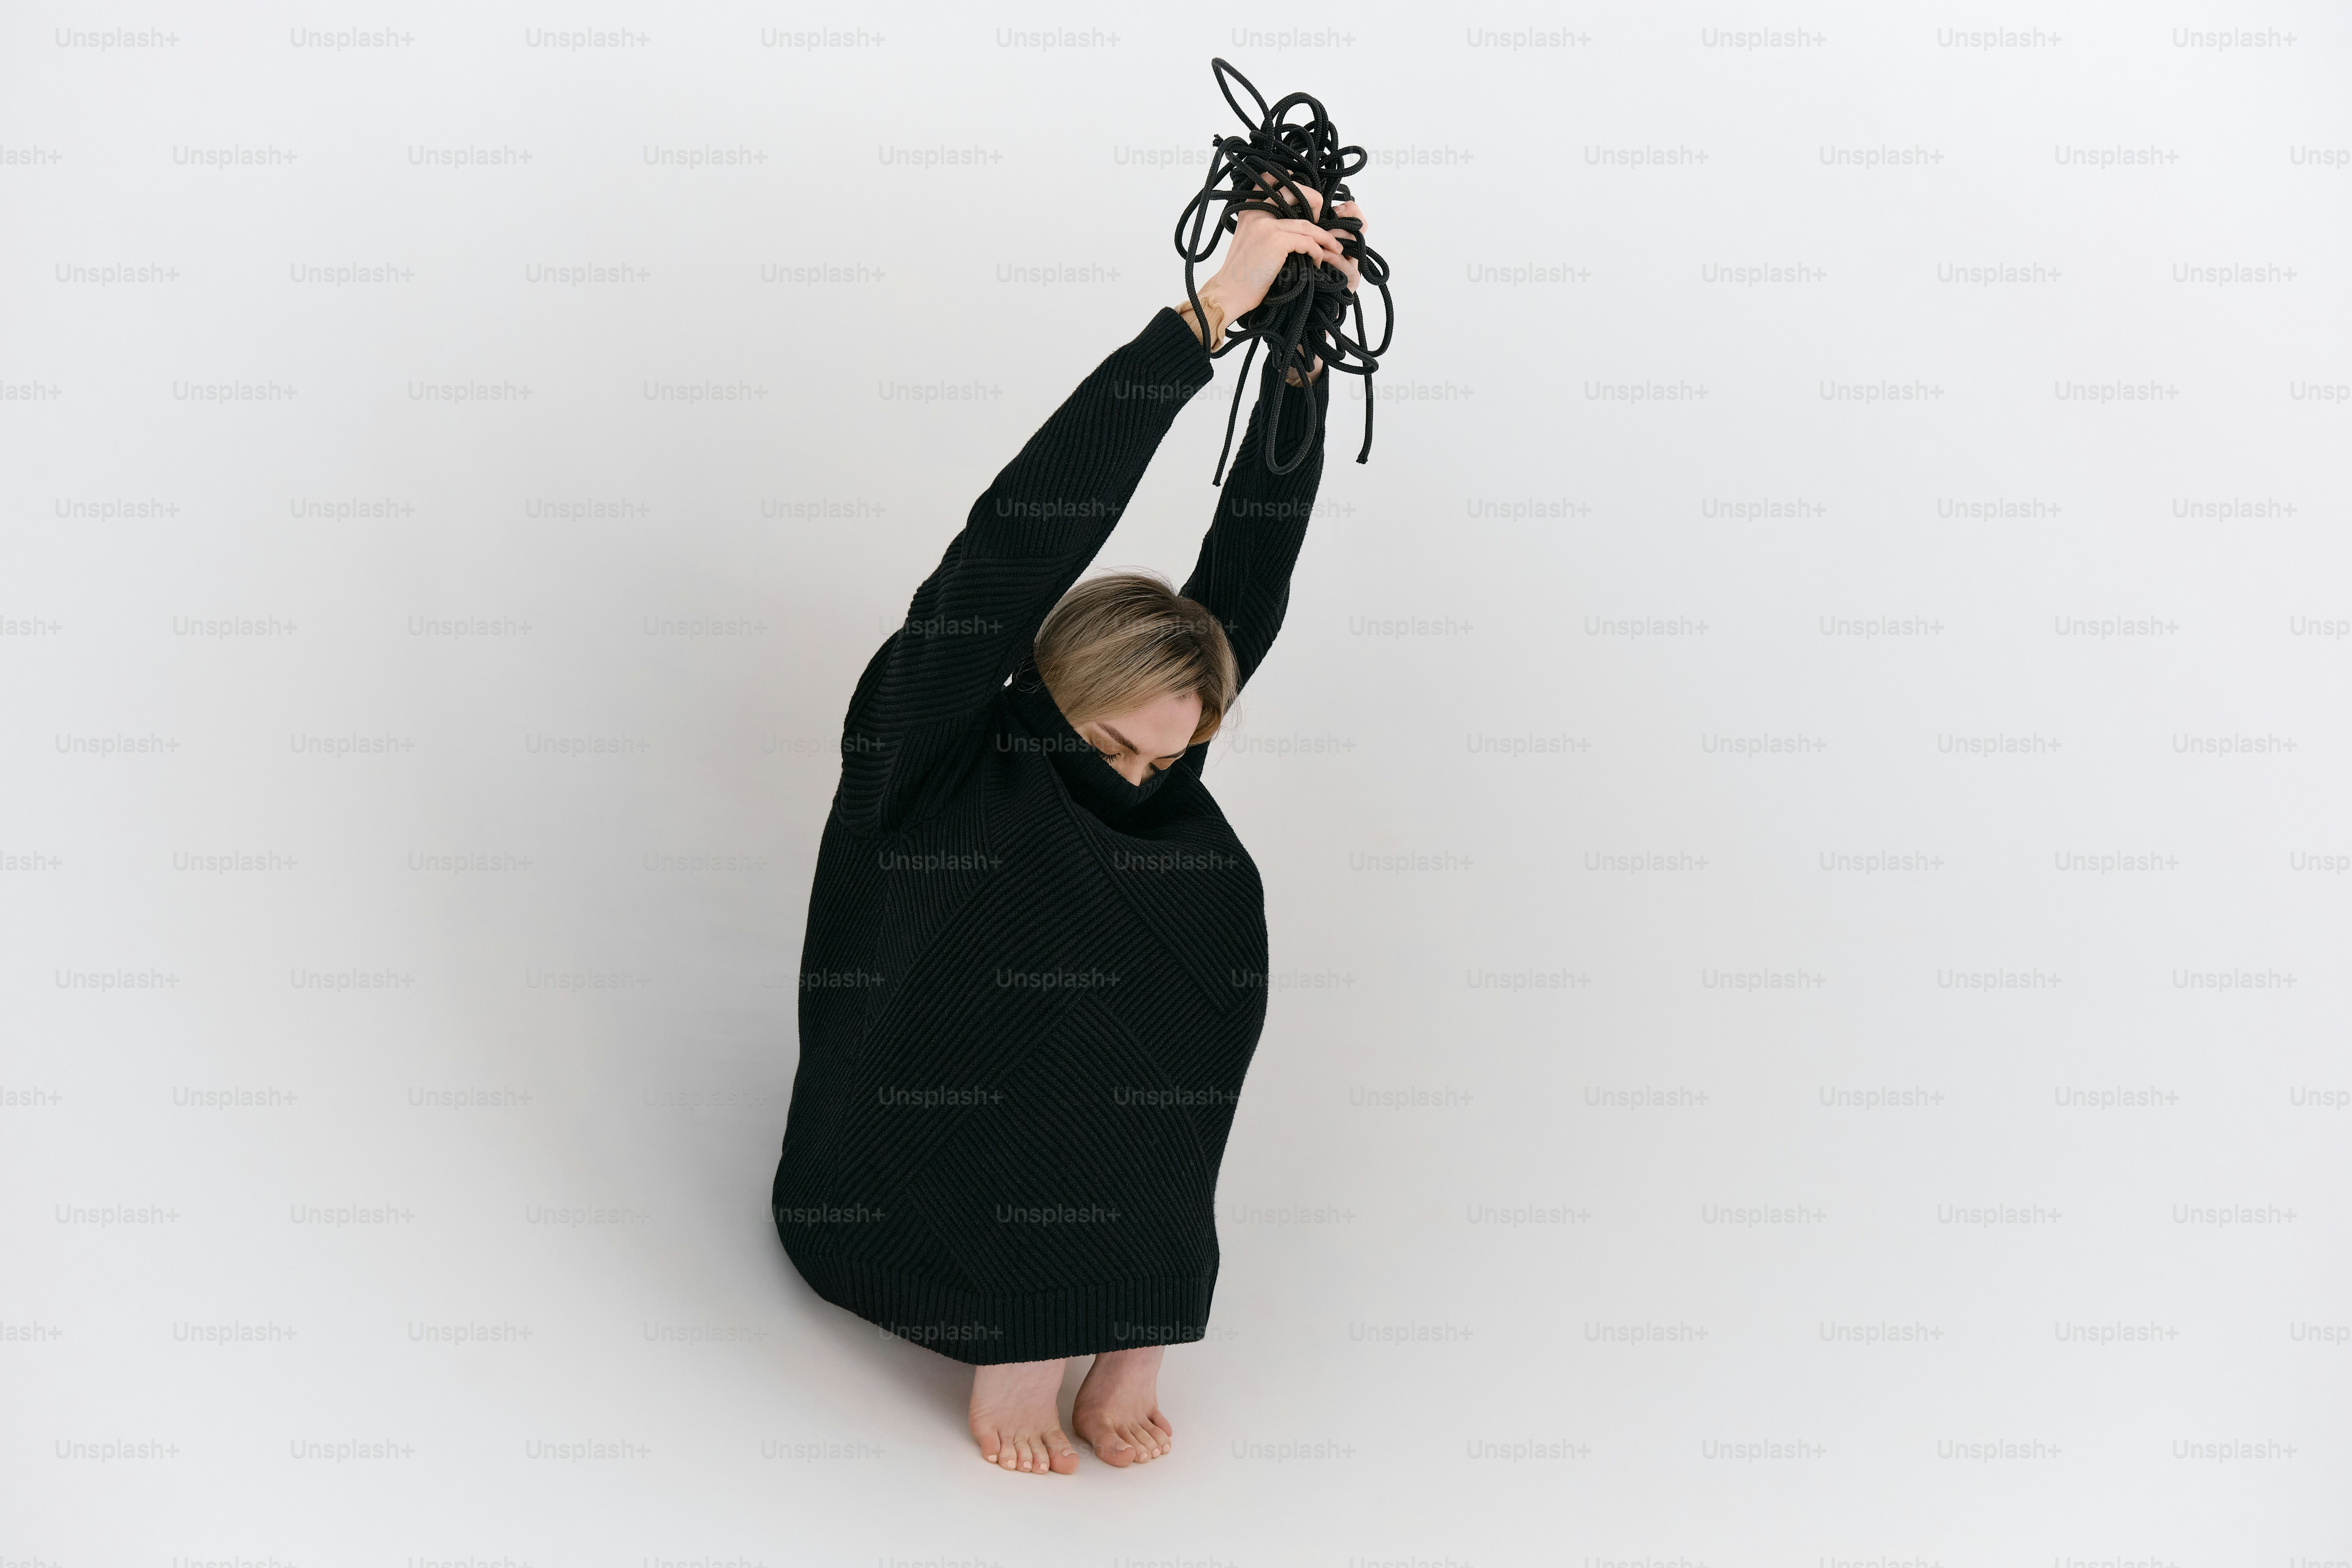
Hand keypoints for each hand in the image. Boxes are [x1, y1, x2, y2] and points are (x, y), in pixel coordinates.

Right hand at [1201, 171, 1351, 320]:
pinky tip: (1317, 261)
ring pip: (1307, 224)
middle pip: (1295, 194)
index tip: (1307, 195)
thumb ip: (1264, 226)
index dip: (1293, 182)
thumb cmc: (1241, 273)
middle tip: (1324, 222)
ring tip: (1333, 248)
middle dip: (1316, 203)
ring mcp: (1267, 225)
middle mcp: (1257, 211)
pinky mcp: (1276, 241)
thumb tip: (1292, 225)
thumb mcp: (1249, 240)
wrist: (1229, 292)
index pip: (1271, 180)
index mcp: (1250, 209)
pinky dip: (1317, 252)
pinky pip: (1307, 242)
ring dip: (1324, 238)